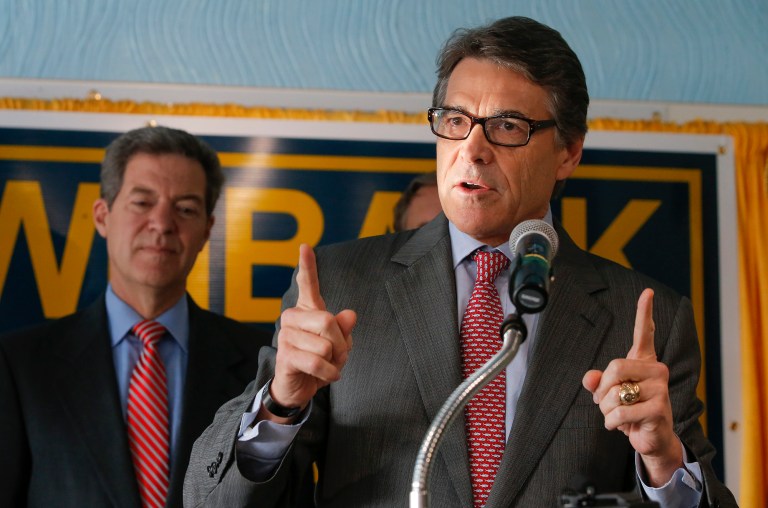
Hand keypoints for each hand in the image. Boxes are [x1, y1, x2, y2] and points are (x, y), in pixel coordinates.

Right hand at [268, 244, 355, 416]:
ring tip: (326, 366)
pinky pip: (317, 361)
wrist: (300, 388)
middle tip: (337, 355)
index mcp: (307, 310)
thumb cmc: (320, 361)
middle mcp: (292, 317)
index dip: (307, 266)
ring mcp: (286, 336)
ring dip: (335, 361)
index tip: (305, 246)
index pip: (307, 284)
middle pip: (327, 321)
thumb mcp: (340, 344)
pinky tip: (326, 376)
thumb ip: (345, 329)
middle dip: (341, 343)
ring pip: (325, 344)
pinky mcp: (285, 356)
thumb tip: (350, 314)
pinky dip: (328, 373)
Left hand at [582, 289, 682, 485]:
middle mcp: (656, 370)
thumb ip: (596, 382)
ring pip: (616, 392)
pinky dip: (612, 422)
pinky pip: (621, 411)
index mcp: (644, 362)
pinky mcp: (659, 408)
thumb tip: (589, 379)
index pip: (644, 333)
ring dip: (606, 409)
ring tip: (617, 415)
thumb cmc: (630, 410)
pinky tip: (621, 426)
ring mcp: (660, 388)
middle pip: (615, 367)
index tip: (648, 292)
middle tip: (605, 402)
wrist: (649, 438)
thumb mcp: (609, 394)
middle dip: (602, 389)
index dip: (644, 312)